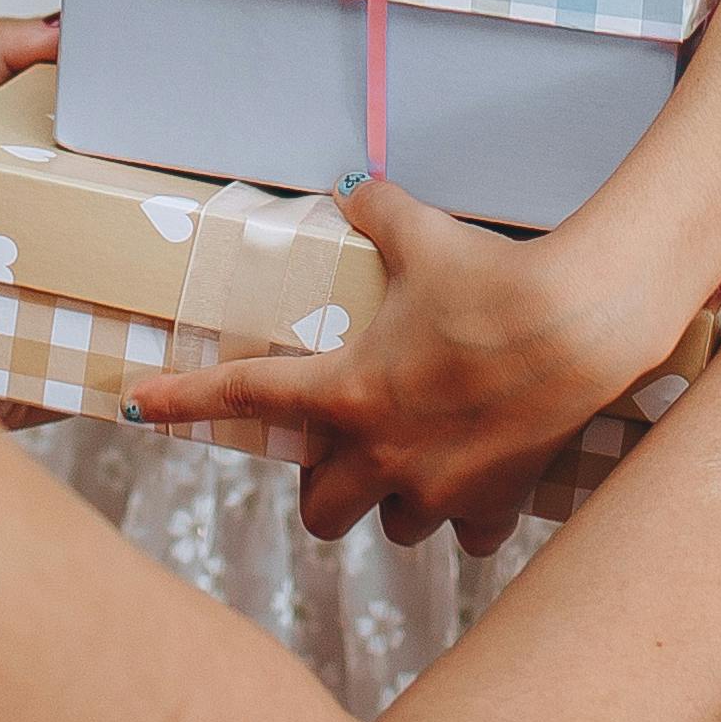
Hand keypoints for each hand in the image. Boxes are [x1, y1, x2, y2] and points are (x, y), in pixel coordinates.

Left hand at [124, 179, 676, 554]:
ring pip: (392, 526)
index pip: (246, 396)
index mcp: (349, 391)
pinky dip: (467, 516)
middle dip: (323, 490)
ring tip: (419, 460)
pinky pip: (464, 535)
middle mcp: (382, 453)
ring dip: (395, 501)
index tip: (138, 407)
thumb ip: (377, 213)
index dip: (183, 401)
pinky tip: (480, 478)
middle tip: (342, 454)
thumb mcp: (424, 235)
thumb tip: (353, 187)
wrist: (582, 324)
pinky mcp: (491, 502)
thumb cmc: (494, 279)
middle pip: (320, 512)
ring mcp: (437, 488)